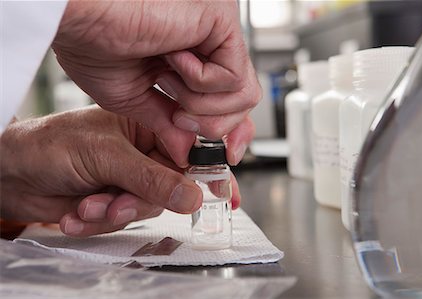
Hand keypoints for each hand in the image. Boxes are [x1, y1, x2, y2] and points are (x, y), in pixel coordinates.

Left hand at [0, 106, 241, 236]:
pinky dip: (99, 221)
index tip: (222, 193)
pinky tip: (77, 212)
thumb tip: (192, 195)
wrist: (12, 172)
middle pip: (172, 185)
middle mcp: (142, 153)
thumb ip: (151, 178)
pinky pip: (124, 220)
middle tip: (120, 202)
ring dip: (116, 212)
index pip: (190, 149)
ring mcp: (129, 178)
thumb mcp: (107, 156)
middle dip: (144, 200)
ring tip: (89, 205)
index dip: (206, 172)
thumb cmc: (52, 145)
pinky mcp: (114, 202)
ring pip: (148, 207)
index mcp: (147, 126)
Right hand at [52, 0, 259, 167]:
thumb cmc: (93, 46)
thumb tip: (187, 152)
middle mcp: (211, 46)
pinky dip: (199, 82)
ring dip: (200, 104)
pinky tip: (173, 59)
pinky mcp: (222, 21)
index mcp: (192, 61)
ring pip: (244, 94)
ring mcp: (219, 33)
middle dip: (213, 125)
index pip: (232, 101)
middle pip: (244, 102)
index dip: (232, 131)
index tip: (227, 155)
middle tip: (178, 116)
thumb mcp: (134, 101)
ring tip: (168, 80)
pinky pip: (233, 77)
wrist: (78, 20)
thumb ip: (167, 125)